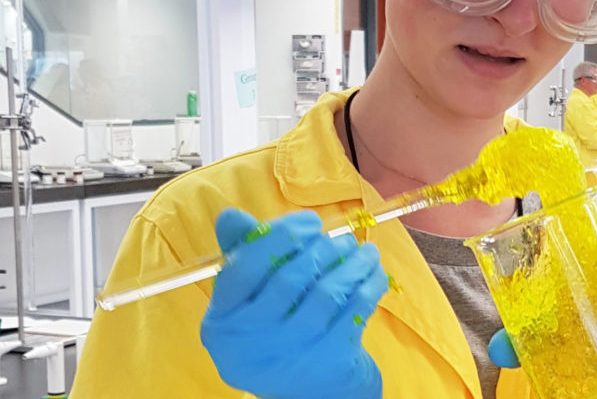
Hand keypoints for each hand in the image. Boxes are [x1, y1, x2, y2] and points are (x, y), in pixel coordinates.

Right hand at [201, 208, 387, 398]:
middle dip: (321, 249)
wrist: (309, 393)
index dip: (278, 236)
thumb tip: (232, 215)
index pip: (244, 268)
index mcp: (222, 321)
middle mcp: (251, 341)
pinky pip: (355, 310)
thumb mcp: (249, 301)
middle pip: (289, 279)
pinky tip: (374, 272)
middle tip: (340, 239)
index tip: (309, 223)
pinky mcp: (329, 361)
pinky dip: (369, 284)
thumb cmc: (275, 331)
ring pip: (327, 292)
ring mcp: (291, 354)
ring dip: (352, 263)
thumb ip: (241, 255)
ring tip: (363, 251)